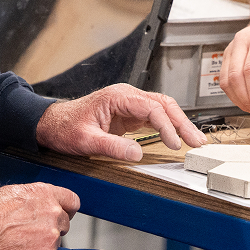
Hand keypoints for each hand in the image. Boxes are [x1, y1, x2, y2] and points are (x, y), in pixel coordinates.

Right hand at [0, 182, 78, 249]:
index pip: (72, 200)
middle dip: (52, 226)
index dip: (66, 208)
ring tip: (22, 240)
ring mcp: (50, 235)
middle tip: (34, 230)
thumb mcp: (14, 193)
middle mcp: (53, 213)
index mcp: (45, 194)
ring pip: (55, 240)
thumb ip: (34, 197)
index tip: (64, 212)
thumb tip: (38, 202)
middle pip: (64, 222)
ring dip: (43, 241)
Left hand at [35, 83, 206, 160]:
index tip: (174, 143)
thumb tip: (137, 154)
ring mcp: (129, 104)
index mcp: (118, 96)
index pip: (151, 107)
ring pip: (162, 109)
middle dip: (182, 123)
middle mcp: (126, 96)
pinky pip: (154, 117)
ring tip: (194, 140)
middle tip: (197, 141)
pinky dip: (168, 126)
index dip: (166, 126)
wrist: (52, 124)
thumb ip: (112, 146)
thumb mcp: (86, 140)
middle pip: (163, 105)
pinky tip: (177, 136)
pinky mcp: (129, 114)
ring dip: (179, 124)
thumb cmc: (65, 127)